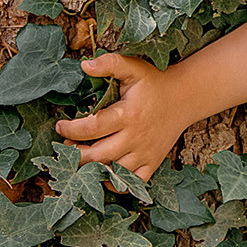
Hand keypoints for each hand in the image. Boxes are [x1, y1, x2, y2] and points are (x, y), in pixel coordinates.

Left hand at [54, 53, 188, 182]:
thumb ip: (109, 63)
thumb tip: (84, 65)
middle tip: (64, 145)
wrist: (185, 97)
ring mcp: (145, 153)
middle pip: (97, 155)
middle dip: (75, 154)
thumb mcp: (133, 68)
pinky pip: (132, 182)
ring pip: (112, 171)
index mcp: (128, 114)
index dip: (71, 130)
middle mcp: (136, 137)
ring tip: (79, 158)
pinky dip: (115, 183)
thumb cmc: (154, 82)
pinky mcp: (152, 162)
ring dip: (91, 168)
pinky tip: (103, 173)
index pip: (92, 128)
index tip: (60, 126)